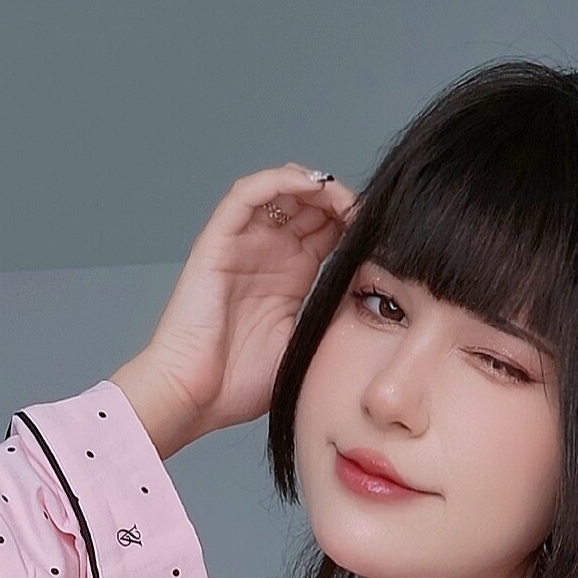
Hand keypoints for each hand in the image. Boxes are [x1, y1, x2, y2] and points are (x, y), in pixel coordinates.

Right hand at [131, 163, 358, 437]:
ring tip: (342, 196)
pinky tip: (308, 187)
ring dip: (314, 186)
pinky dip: (277, 181)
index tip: (383, 230)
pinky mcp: (217, 241)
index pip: (327, 232)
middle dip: (340, 200)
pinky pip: (246, 195)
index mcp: (288, 277)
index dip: (354, 222)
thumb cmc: (238, 384)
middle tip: (369, 209)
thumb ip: (330, 319)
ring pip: (280, 191)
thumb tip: (371, 306)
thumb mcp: (304, 346)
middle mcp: (266, 254)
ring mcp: (242, 245)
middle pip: (308, 206)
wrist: (195, 396)